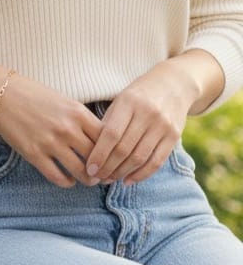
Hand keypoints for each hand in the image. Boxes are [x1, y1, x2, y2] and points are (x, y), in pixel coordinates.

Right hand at [0, 73, 103, 187]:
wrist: (1, 95)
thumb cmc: (34, 96)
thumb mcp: (65, 101)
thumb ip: (83, 119)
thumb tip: (102, 140)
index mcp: (78, 113)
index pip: (108, 139)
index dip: (114, 152)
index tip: (116, 159)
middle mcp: (67, 129)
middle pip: (97, 157)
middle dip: (104, 170)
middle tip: (107, 175)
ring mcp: (50, 142)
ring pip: (80, 171)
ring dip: (88, 180)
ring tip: (90, 180)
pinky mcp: (33, 154)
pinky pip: (57, 176)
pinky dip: (67, 182)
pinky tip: (69, 180)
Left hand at [82, 62, 196, 185]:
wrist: (174, 84)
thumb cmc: (138, 95)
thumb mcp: (120, 101)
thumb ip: (108, 123)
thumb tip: (91, 153)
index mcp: (129, 102)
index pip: (111, 134)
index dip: (99, 154)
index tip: (89, 169)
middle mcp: (148, 114)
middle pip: (124, 149)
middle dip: (108, 167)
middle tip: (96, 178)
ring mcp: (163, 125)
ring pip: (140, 157)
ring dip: (122, 173)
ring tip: (109, 179)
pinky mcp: (174, 135)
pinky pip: (157, 161)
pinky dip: (141, 174)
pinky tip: (128, 180)